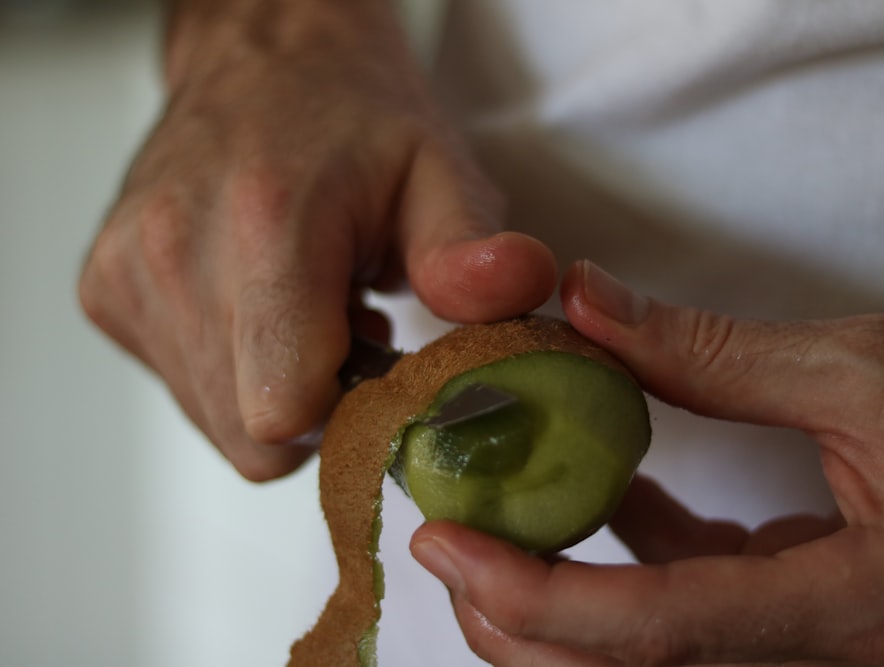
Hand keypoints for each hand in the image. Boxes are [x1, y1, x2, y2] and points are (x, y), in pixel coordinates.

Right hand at [78, 0, 556, 480]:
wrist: (262, 61)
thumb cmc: (355, 119)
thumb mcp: (439, 171)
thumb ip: (471, 247)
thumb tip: (519, 286)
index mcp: (265, 226)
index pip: (282, 410)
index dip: (347, 418)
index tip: (381, 371)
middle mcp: (174, 254)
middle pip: (251, 433)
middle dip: (317, 408)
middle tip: (354, 334)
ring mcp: (128, 275)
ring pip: (215, 420)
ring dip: (275, 388)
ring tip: (311, 310)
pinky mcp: (106, 292)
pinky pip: (185, 387)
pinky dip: (234, 368)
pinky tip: (265, 305)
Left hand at [411, 259, 883, 664]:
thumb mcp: (864, 367)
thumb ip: (709, 350)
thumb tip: (583, 306)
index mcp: (855, 610)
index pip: (660, 630)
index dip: (537, 595)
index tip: (445, 543)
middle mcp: (829, 653)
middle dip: (521, 619)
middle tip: (446, 539)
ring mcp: (817, 641)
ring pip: (654, 650)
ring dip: (562, 592)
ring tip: (496, 518)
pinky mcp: (808, 607)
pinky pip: (694, 603)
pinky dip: (634, 553)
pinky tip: (611, 487)